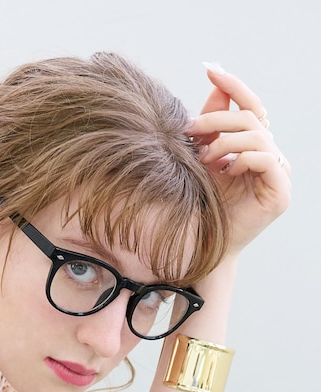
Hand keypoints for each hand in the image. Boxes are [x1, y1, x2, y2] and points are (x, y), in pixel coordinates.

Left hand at [185, 64, 290, 255]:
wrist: (202, 243)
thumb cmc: (200, 202)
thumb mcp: (202, 157)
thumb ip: (211, 125)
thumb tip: (214, 87)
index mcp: (254, 147)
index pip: (250, 107)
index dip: (233, 86)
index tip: (210, 69)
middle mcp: (270, 157)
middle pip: (251, 118)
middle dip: (217, 118)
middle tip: (189, 128)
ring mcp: (279, 175)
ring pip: (257, 136)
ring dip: (224, 141)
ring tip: (203, 157)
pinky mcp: (280, 193)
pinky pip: (266, 159)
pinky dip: (242, 158)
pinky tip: (226, 169)